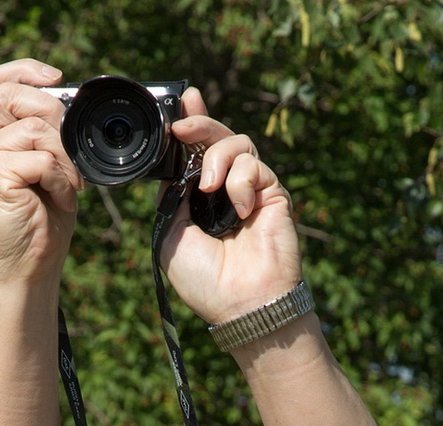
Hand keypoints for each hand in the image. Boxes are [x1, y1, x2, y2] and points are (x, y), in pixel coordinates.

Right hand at [0, 59, 84, 283]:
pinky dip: (61, 180)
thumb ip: (46, 134)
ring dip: (65, 160)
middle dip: (57, 118)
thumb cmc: (43, 220)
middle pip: (16, 96)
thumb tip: (67, 102)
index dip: (25, 70)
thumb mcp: (48, 168)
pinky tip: (60, 201)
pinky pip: (41, 159)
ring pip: (36, 128)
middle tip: (72, 157)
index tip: (56, 79)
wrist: (32, 265)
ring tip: (69, 188)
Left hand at [160, 89, 302, 324]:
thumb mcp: (169, 234)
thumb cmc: (205, 281)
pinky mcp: (273, 195)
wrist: (241, 303)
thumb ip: (170, 196)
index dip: (190, 125)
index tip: (179, 105)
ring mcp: (250, 192)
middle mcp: (224, 192)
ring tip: (209, 188)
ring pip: (237, 144)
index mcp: (197, 201)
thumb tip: (174, 162)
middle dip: (199, 125)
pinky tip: (240, 208)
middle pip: (215, 140)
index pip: (194, 154)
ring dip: (218, 158)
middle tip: (183, 127)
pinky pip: (256, 166)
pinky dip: (242, 181)